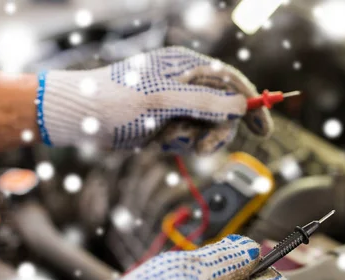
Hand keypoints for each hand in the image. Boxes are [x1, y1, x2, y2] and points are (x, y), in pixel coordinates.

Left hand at [36, 47, 272, 153]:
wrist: (79, 118)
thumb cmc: (116, 100)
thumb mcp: (163, 100)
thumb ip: (206, 102)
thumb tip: (242, 105)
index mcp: (188, 66)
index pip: (232, 82)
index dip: (252, 104)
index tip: (264, 130)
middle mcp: (187, 83)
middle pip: (224, 110)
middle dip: (215, 132)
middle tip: (202, 149)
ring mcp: (178, 103)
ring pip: (208, 128)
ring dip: (190, 140)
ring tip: (165, 138)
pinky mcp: (169, 121)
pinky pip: (189, 137)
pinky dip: (177, 144)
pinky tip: (157, 140)